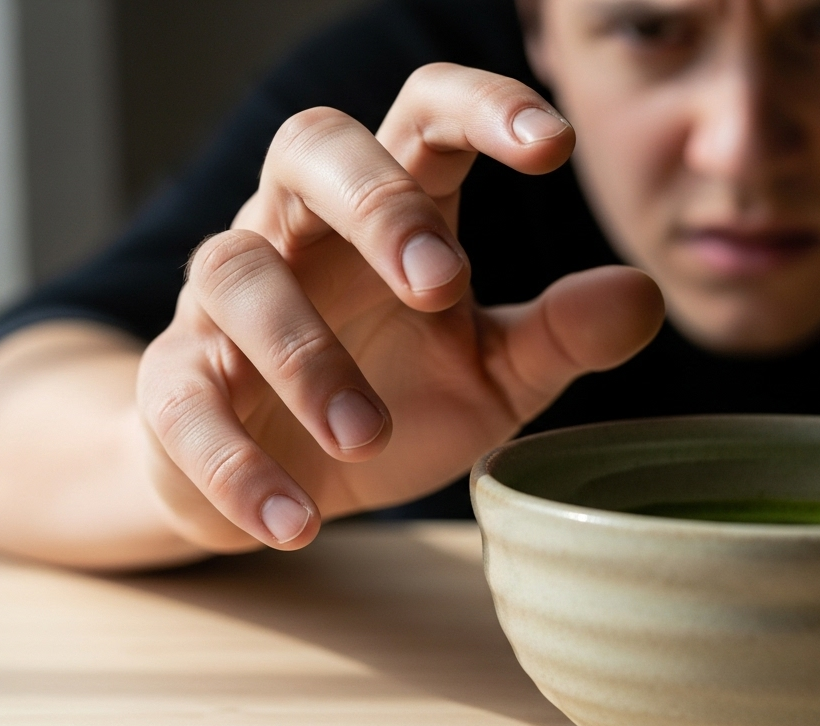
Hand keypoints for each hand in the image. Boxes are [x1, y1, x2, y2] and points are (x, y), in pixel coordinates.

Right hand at [136, 63, 664, 552]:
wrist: (281, 485)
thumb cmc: (392, 401)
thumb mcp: (491, 375)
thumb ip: (558, 336)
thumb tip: (643, 296)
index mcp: (391, 210)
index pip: (425, 115)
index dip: (483, 108)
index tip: (552, 146)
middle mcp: (300, 230)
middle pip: (310, 146)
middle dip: (375, 203)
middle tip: (441, 283)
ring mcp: (225, 303)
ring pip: (236, 270)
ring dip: (304, 352)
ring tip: (367, 437)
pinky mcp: (176, 383)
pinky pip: (183, 401)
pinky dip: (235, 463)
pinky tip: (293, 523)